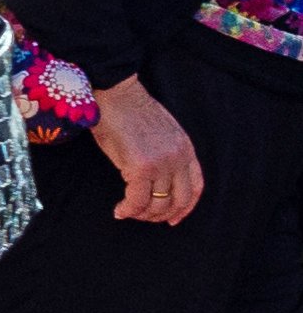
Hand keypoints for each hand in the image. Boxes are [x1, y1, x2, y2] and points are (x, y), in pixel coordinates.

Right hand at [103, 76, 205, 228]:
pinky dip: (128, 209)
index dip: (185, 208)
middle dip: (161, 215)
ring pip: (157, 203)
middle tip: (144, 218)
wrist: (115, 94)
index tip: (173, 218)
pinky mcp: (140, 167)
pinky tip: (119, 211)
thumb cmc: (130, 110)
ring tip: (128, 212)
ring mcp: (161, 164)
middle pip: (178, 200)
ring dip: (142, 214)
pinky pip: (136, 200)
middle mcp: (179, 159)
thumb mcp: (162, 132)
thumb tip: (155, 177)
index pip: (196, 188)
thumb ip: (166, 153)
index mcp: (186, 149)